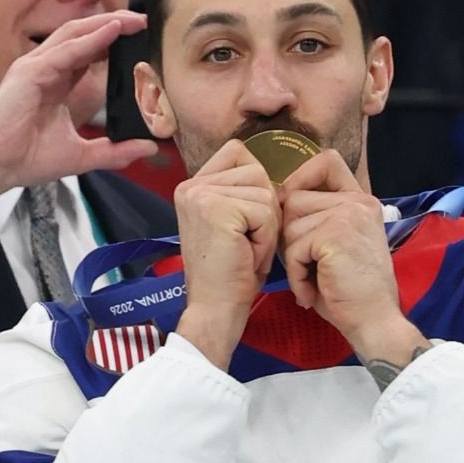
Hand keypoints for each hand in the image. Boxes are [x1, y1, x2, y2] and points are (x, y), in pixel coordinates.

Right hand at [0, 12, 160, 246]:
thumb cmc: (24, 159)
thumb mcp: (80, 155)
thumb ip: (114, 151)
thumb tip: (147, 147)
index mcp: (55, 84)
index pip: (88, 52)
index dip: (114, 43)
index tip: (142, 41)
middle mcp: (45, 69)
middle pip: (83, 35)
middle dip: (115, 24)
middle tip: (145, 22)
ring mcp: (35, 67)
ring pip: (75, 33)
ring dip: (106, 23)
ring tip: (135, 20)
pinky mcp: (29, 72)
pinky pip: (66, 50)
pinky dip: (91, 39)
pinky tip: (114, 31)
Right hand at [171, 139, 279, 369]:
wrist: (214, 309)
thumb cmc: (230, 273)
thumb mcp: (234, 223)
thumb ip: (241, 192)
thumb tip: (273, 174)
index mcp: (191, 187)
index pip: (238, 153)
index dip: (255, 187)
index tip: (244, 224)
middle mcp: (190, 186)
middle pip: (256, 171)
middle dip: (264, 211)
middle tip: (246, 243)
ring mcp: (200, 195)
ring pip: (265, 192)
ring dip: (267, 226)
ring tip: (247, 251)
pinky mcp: (216, 208)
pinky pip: (266, 211)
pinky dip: (266, 239)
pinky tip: (248, 256)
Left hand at [277, 149, 422, 362]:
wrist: (372, 321)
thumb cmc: (347, 290)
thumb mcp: (332, 244)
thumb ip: (313, 218)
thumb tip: (274, 200)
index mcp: (360, 200)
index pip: (326, 161)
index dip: (300, 178)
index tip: (291, 206)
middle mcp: (357, 201)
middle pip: (293, 198)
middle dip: (289, 235)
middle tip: (306, 265)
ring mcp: (348, 214)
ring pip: (289, 225)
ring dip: (292, 258)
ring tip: (313, 279)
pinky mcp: (335, 234)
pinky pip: (292, 248)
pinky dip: (295, 274)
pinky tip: (312, 290)